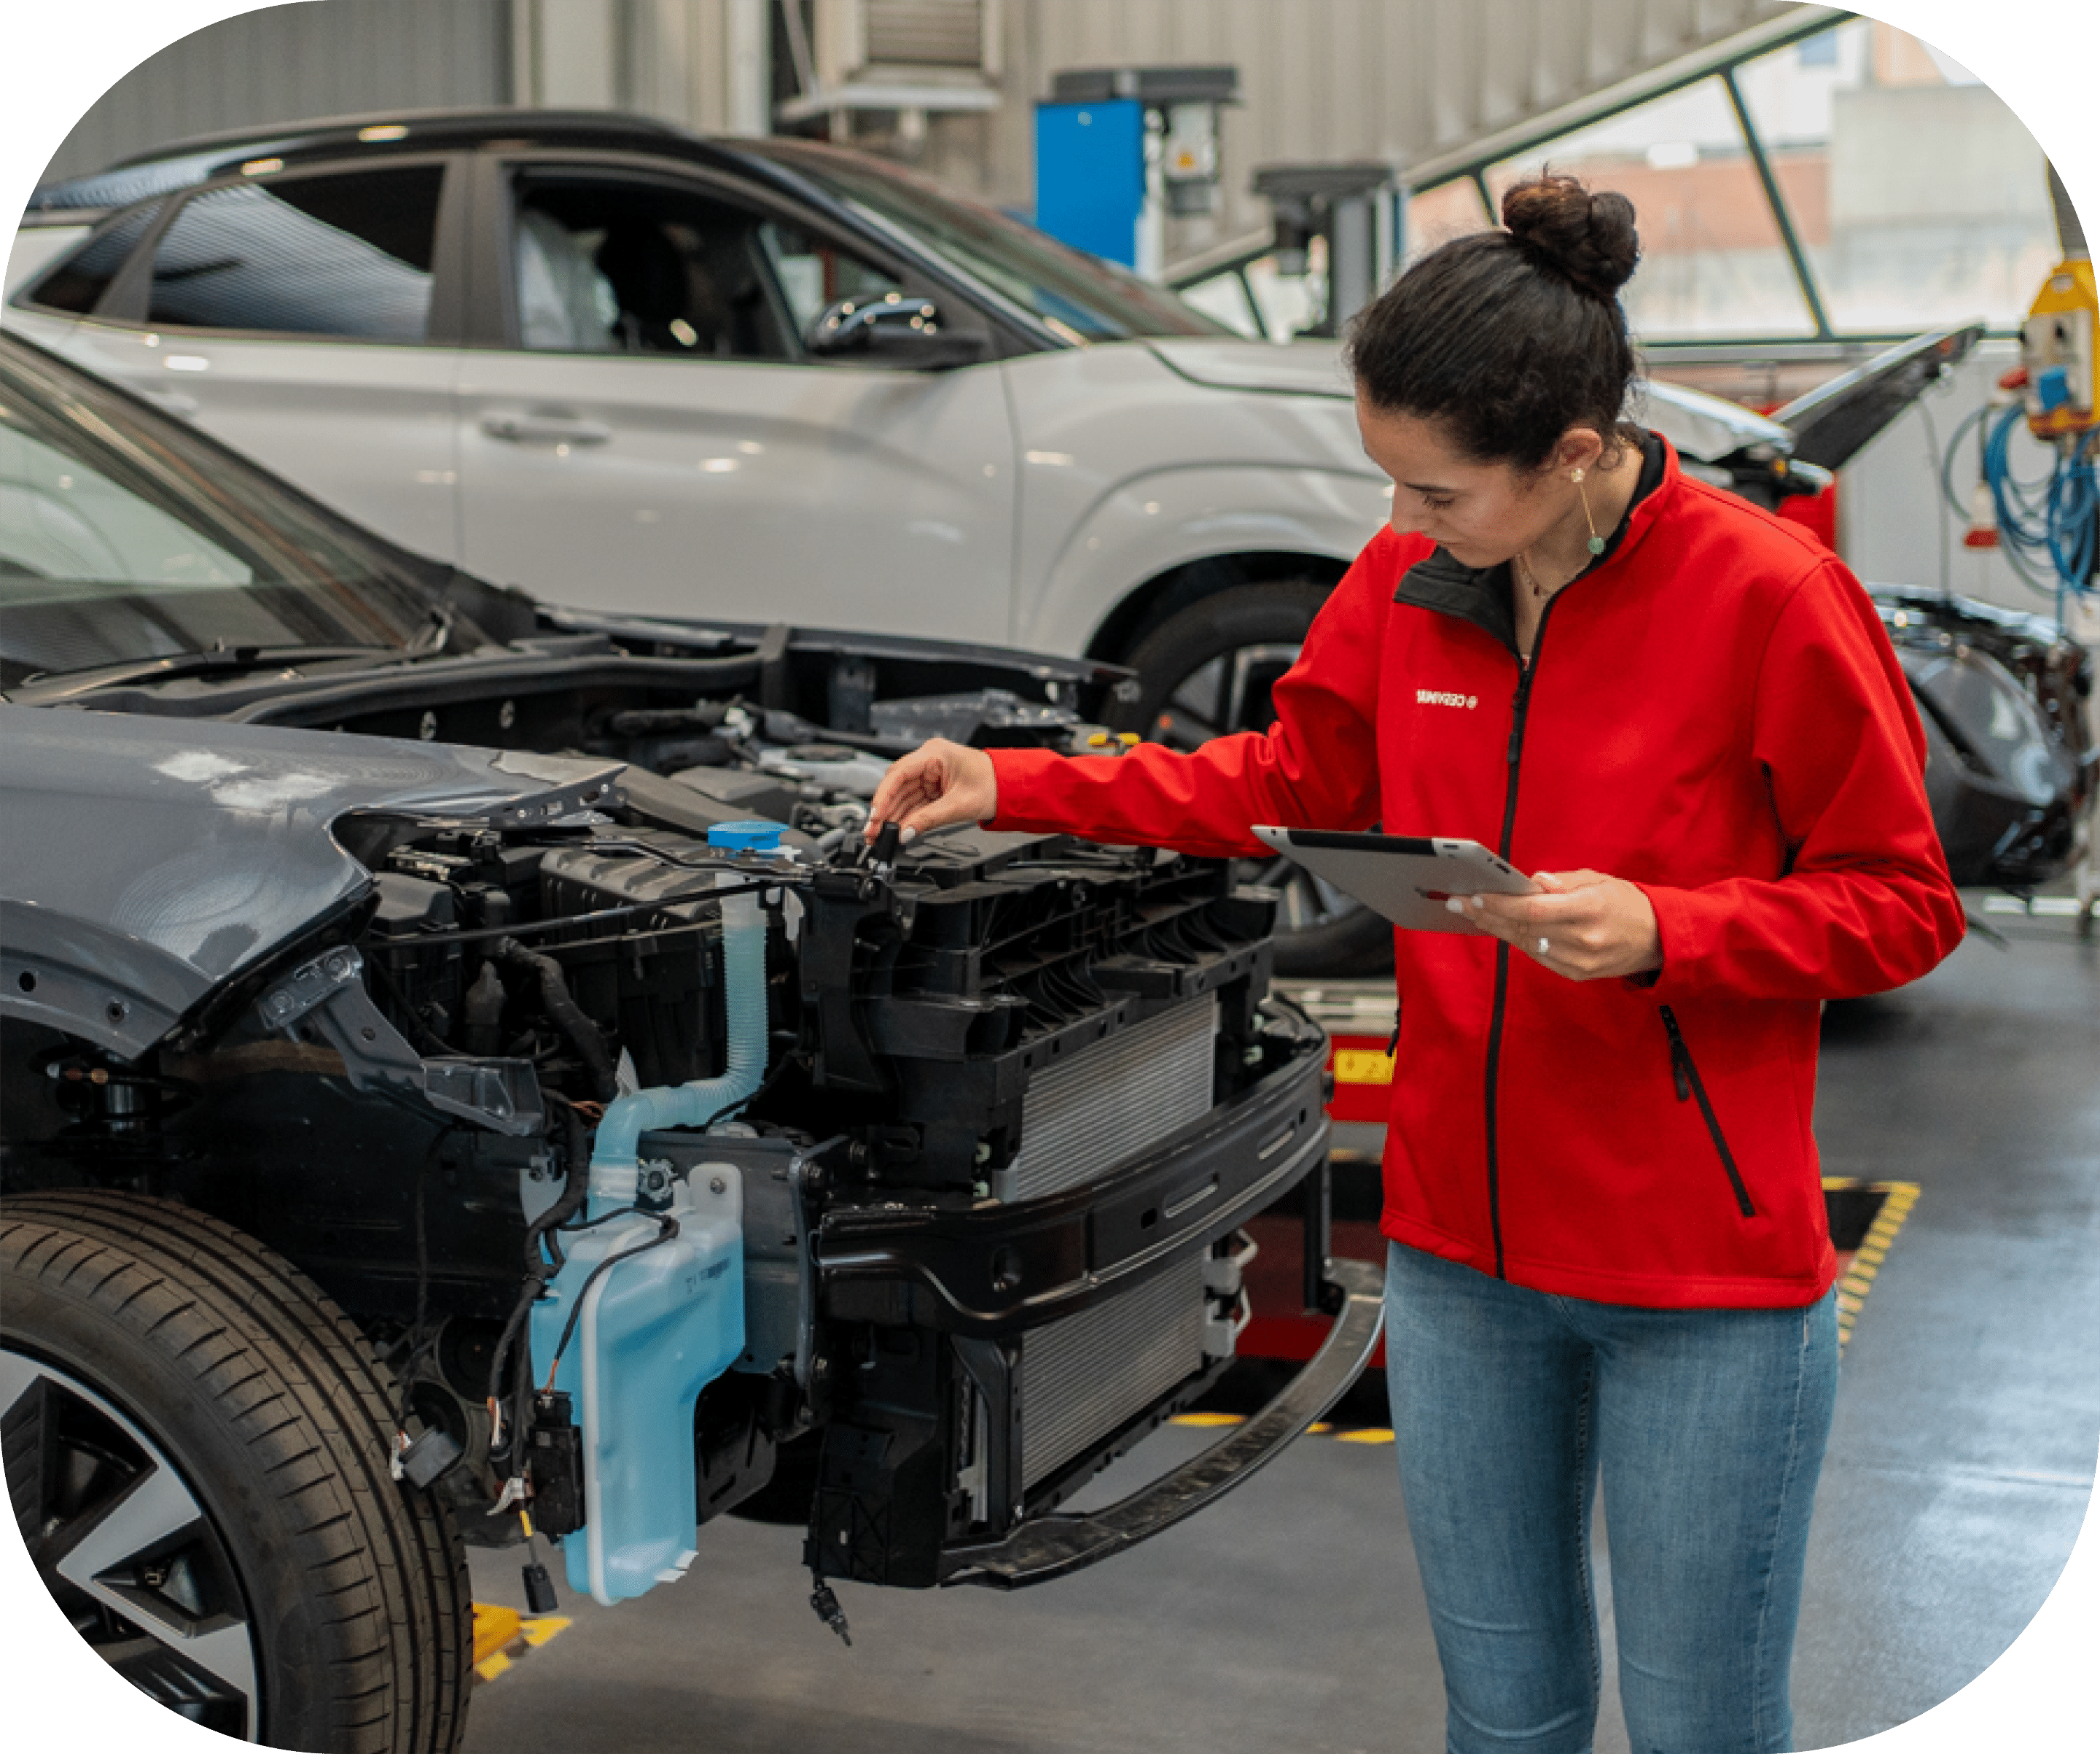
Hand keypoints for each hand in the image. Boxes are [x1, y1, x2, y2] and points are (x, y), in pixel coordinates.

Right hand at [865, 738, 997, 843]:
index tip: (875, 815)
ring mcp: (931, 773)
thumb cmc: (994, 785)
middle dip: (884, 811)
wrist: (1011, 788)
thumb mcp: (958, 805)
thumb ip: (928, 820)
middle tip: (873, 831)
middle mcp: (929, 760)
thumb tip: (905, 833)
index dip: (882, 796)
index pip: (898, 773)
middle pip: (897, 786)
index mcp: (935, 753)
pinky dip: (905, 816)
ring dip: (892, 817)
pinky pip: (914, 802)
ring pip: (903, 796)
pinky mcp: (934, 786)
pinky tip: (896, 829)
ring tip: (881, 835)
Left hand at [1457, 869, 1661, 981]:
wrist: (1660, 940)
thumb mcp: (1600, 881)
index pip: (1533, 910)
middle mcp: (1583, 939)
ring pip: (1527, 945)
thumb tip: (1534, 882)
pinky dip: (1520, 941)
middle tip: (1461, 903)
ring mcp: (1579, 961)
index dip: (1500, 904)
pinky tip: (1502, 929)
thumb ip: (1564, 882)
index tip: (1475, 895)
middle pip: (1524, 929)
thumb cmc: (1626, 903)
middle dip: (1489, 915)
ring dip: (1498, 929)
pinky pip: (1539, 956)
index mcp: (1589, 909)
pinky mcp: (1577, 974)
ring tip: (1475, 914)